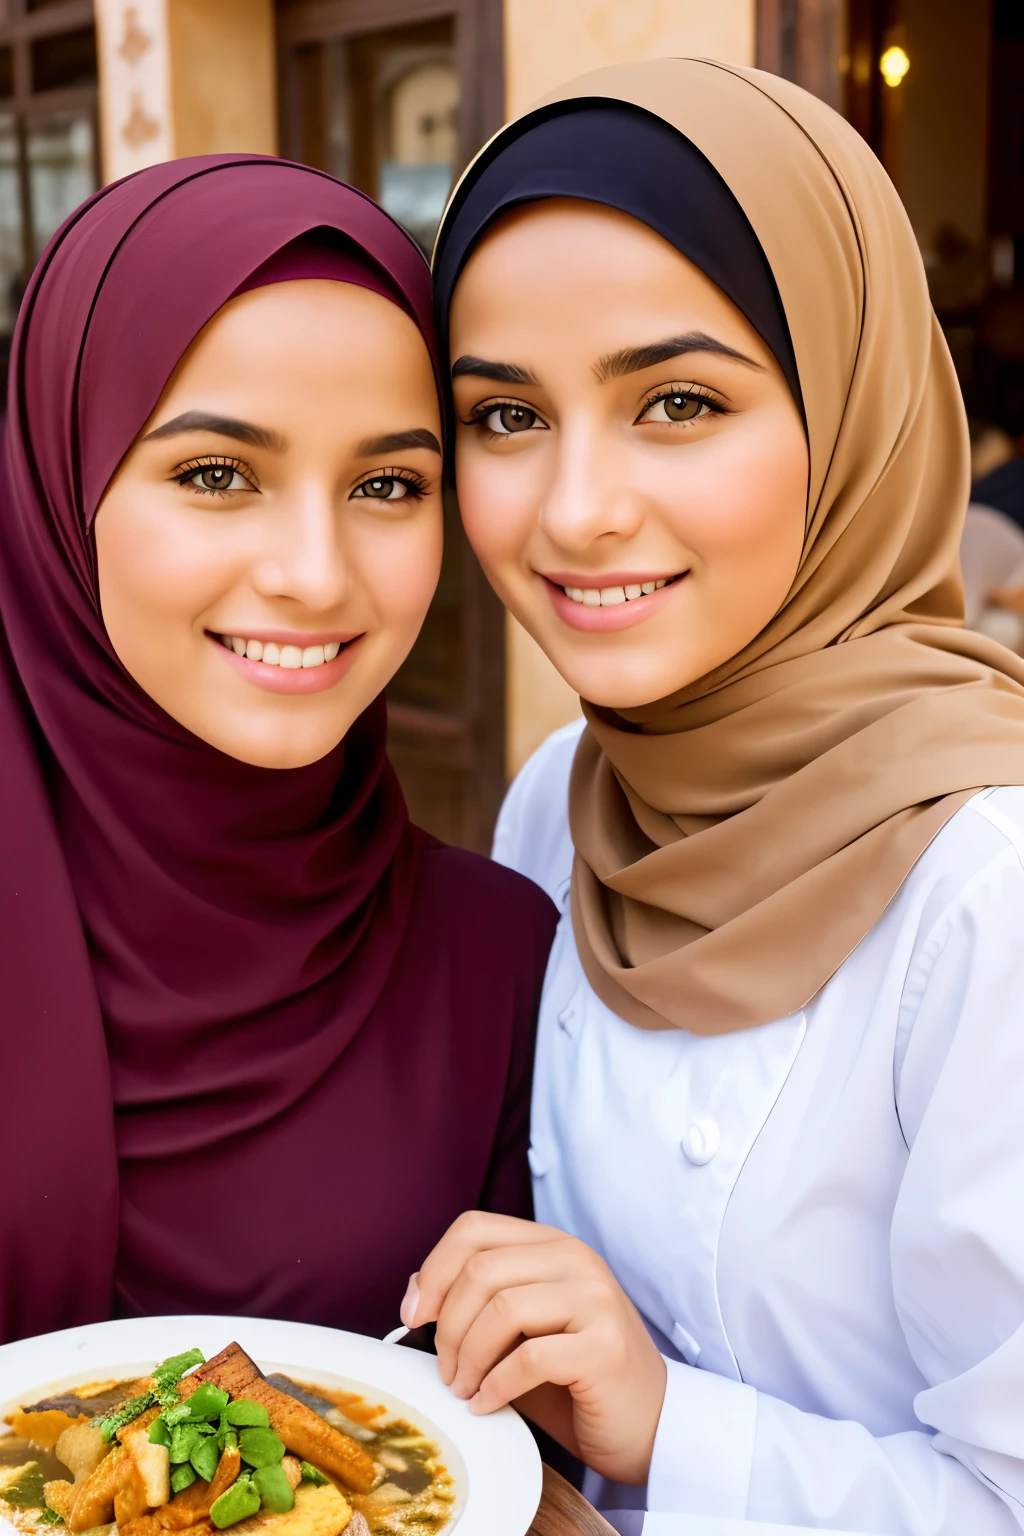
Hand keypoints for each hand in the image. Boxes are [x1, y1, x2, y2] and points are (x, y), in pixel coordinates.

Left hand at [401, 1211, 666, 1484]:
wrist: (648, 1422)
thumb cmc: (573, 1378)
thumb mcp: (519, 1330)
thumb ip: (476, 1303)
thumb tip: (415, 1294)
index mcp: (552, 1245)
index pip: (474, 1228)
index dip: (433, 1270)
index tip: (413, 1317)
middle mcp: (576, 1260)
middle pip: (481, 1269)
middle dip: (447, 1325)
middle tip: (445, 1370)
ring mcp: (596, 1299)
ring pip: (502, 1308)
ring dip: (468, 1357)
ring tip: (464, 1389)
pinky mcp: (604, 1346)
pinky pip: (529, 1358)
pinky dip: (495, 1386)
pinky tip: (487, 1405)